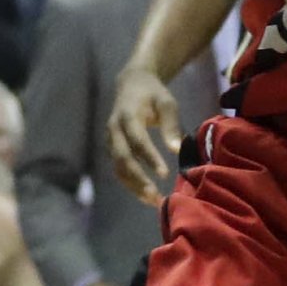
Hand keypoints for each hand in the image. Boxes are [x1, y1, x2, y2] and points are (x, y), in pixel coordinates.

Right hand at [107, 63, 184, 204]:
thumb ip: (171, 124)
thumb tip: (176, 150)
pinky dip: (131, 183)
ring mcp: (110, 140)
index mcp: (127, 116)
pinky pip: (118, 169)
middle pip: (122, 159)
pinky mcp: (112, 148)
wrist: (131, 84)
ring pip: (118, 168)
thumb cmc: (153, 94)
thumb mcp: (166, 102)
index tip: (165, 174)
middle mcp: (114, 130)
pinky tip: (146, 194)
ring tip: (153, 201)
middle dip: (138, 179)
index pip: (137, 141)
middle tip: (155, 196)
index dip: (149, 158)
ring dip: (133, 186)